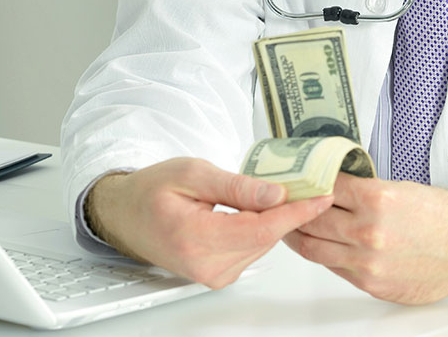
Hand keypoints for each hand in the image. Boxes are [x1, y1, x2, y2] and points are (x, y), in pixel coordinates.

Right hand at [86, 157, 333, 288]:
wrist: (126, 215)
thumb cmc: (152, 191)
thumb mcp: (192, 173)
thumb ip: (235, 186)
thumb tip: (276, 195)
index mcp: (195, 238)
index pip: (261, 229)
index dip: (296, 213)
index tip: (321, 197)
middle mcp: (205, 265)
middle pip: (265, 237)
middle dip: (289, 210)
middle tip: (304, 182)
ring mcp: (212, 274)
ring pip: (262, 244)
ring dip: (275, 219)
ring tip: (277, 191)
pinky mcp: (218, 275)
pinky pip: (252, 249)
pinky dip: (261, 228)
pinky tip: (256, 209)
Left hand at [283, 174, 447, 304]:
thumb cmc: (446, 217)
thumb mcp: (403, 189)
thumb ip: (365, 192)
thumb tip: (336, 190)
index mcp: (377, 199)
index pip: (325, 186)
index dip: (309, 182)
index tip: (301, 179)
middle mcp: (369, 231)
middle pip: (312, 217)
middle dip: (295, 208)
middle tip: (286, 201)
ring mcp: (368, 261)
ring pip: (314, 247)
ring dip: (297, 235)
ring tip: (290, 225)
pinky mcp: (371, 283)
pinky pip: (334, 268)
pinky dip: (322, 255)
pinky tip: (318, 246)